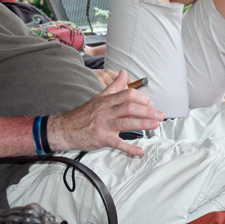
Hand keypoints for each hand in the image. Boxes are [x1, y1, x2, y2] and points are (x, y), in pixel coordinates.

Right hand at [47, 69, 163, 155]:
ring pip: (125, 123)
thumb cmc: (84, 114)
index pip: (127, 94)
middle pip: (129, 107)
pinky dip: (129, 148)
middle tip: (160, 115)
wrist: (64, 129)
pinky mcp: (101, 138)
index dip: (142, 98)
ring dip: (142, 124)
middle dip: (147, 110)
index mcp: (107, 101)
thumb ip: (114, 86)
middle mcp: (106, 111)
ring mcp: (104, 125)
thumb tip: (124, 73)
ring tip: (155, 125)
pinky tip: (140, 150)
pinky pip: (117, 143)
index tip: (151, 104)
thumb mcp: (99, 97)